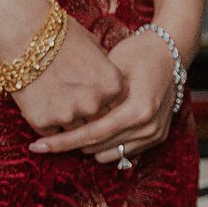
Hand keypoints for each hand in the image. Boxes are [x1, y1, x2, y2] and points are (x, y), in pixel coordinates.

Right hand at [7, 16, 126, 137]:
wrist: (25, 33)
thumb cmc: (62, 35)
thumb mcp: (96, 49)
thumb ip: (104, 73)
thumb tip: (106, 85)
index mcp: (113, 85)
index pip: (114, 104)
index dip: (102, 99)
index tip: (92, 92)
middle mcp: (94, 104)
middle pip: (95, 119)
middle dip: (86, 111)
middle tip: (72, 96)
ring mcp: (69, 115)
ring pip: (73, 129)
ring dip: (67, 119)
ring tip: (55, 96)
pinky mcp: (42, 122)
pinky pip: (50, 132)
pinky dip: (47, 123)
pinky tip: (42, 103)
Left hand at [30, 32, 177, 164]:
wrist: (171, 51)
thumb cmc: (138, 52)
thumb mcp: (111, 68)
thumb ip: (92, 97)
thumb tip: (64, 118)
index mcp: (138, 109)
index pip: (91, 135)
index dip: (61, 142)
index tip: (36, 147)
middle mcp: (149, 127)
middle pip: (97, 149)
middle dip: (73, 143)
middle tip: (52, 132)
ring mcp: (155, 134)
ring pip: (108, 155)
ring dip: (91, 145)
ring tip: (81, 124)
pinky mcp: (157, 137)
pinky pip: (123, 152)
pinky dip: (108, 144)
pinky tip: (99, 127)